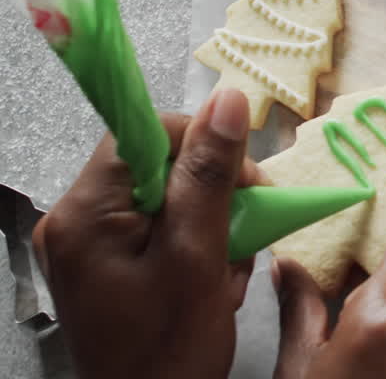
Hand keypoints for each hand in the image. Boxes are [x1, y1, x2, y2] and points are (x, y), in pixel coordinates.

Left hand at [33, 88, 260, 378]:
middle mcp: (76, 222)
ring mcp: (89, 247)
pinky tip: (213, 281)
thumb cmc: (170, 351)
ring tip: (228, 271)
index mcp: (85, 213)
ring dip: (212, 225)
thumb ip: (210, 174)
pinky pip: (159, 231)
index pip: (147, 133)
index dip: (203, 146)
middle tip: (246, 232)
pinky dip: (197, 247)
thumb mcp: (199, 256)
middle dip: (213, 194)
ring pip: (167, 199)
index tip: (246, 183)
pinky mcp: (107, 268)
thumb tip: (228, 98)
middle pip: (159, 166)